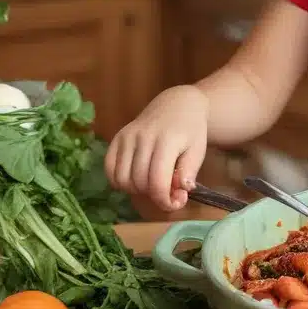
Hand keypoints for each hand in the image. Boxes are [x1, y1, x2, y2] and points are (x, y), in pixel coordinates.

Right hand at [104, 85, 208, 211]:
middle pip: (139, 182)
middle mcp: (143, 137)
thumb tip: (180, 191)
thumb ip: (189, 172)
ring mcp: (127, 136)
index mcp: (166, 140)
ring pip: (122, 179)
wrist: (178, 105)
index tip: (174, 203)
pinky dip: (119, 181)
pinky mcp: (117, 138)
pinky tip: (135, 178)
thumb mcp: (198, 150)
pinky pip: (109, 168)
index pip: (157, 181)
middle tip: (168, 193)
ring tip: (152, 184)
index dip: (164, 200)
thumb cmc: (191, 131)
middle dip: (154, 196)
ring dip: (136, 190)